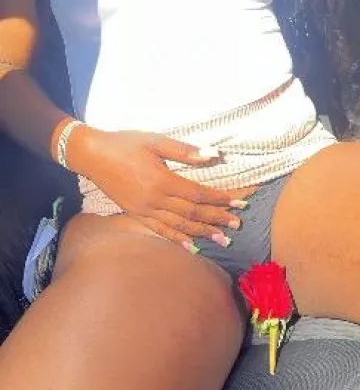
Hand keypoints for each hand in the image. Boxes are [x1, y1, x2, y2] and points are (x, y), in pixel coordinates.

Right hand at [76, 129, 245, 249]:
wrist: (92, 156)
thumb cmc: (125, 144)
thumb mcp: (155, 141)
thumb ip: (184, 150)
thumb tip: (212, 155)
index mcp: (162, 180)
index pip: (198, 194)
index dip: (220, 199)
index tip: (238, 203)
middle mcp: (155, 200)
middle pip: (192, 213)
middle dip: (217, 219)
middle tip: (238, 225)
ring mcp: (144, 211)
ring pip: (179, 226)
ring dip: (203, 233)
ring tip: (223, 240)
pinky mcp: (136, 215)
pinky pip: (160, 231)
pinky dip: (177, 240)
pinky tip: (192, 248)